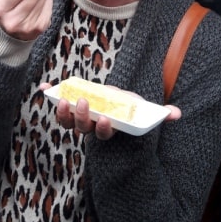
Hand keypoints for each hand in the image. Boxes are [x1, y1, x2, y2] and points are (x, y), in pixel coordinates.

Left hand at [48, 83, 181, 140]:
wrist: (112, 104)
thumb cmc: (128, 109)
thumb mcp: (143, 110)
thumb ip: (158, 113)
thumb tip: (176, 114)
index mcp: (107, 127)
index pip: (103, 134)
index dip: (103, 129)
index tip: (105, 120)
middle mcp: (90, 125)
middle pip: (82, 128)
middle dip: (81, 117)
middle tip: (83, 102)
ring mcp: (77, 116)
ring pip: (67, 120)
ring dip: (63, 111)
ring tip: (63, 99)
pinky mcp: (68, 104)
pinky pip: (57, 102)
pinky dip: (50, 94)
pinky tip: (44, 87)